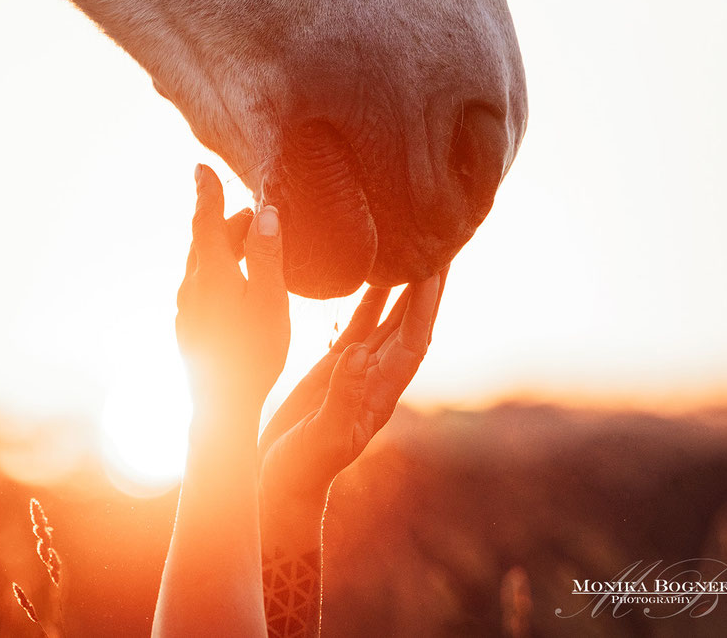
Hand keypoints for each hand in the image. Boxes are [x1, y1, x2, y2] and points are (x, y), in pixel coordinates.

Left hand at [176, 164, 289, 421]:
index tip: (201, 167)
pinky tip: (233, 289)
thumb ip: (267, 255)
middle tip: (255, 217)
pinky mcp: (187, 327)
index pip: (205, 219)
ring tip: (247, 248)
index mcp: (211, 273)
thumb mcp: (270, 300)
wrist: (220, 406)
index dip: (206, 191)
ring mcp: (185, 309)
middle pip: (206, 241)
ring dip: (223, 249)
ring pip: (202, 265)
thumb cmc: (255, 353)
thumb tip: (266, 212)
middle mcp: (191, 286)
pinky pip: (200, 286)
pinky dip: (217, 273)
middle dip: (227, 223)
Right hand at [258, 270, 445, 507]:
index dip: (426, 303)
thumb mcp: (324, 437)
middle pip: (412, 321)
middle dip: (429, 285)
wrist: (282, 484)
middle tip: (443, 242)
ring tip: (416, 248)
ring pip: (390, 319)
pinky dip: (370, 300)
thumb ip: (342, 399)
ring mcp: (358, 371)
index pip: (413, 338)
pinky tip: (373, 275)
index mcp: (380, 393)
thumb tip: (358, 357)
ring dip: (406, 286)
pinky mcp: (335, 370)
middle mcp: (377, 378)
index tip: (438, 264)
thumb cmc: (303, 469)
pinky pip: (359, 327)